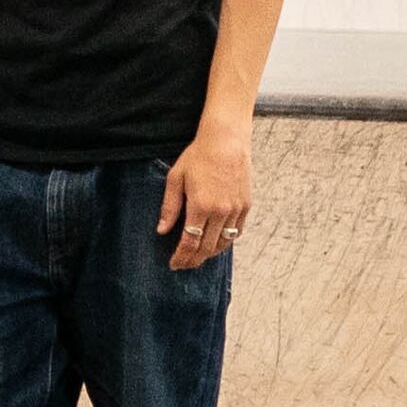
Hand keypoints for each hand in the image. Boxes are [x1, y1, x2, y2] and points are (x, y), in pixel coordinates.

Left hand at [157, 130, 250, 270]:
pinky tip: (216, 243)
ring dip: (210, 254)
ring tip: (198, 257)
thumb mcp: (176, 178)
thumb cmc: (198, 156)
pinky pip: (236, 232)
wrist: (226, 141)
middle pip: (207, 248)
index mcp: (201, 206)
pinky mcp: (245, 205)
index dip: (181, 257)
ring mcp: (235, 210)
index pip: (190, 242)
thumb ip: (169, 207)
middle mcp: (220, 211)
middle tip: (184, 265)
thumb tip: (161, 230)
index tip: (174, 264)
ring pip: (223, 243)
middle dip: (193, 260)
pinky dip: (225, 242)